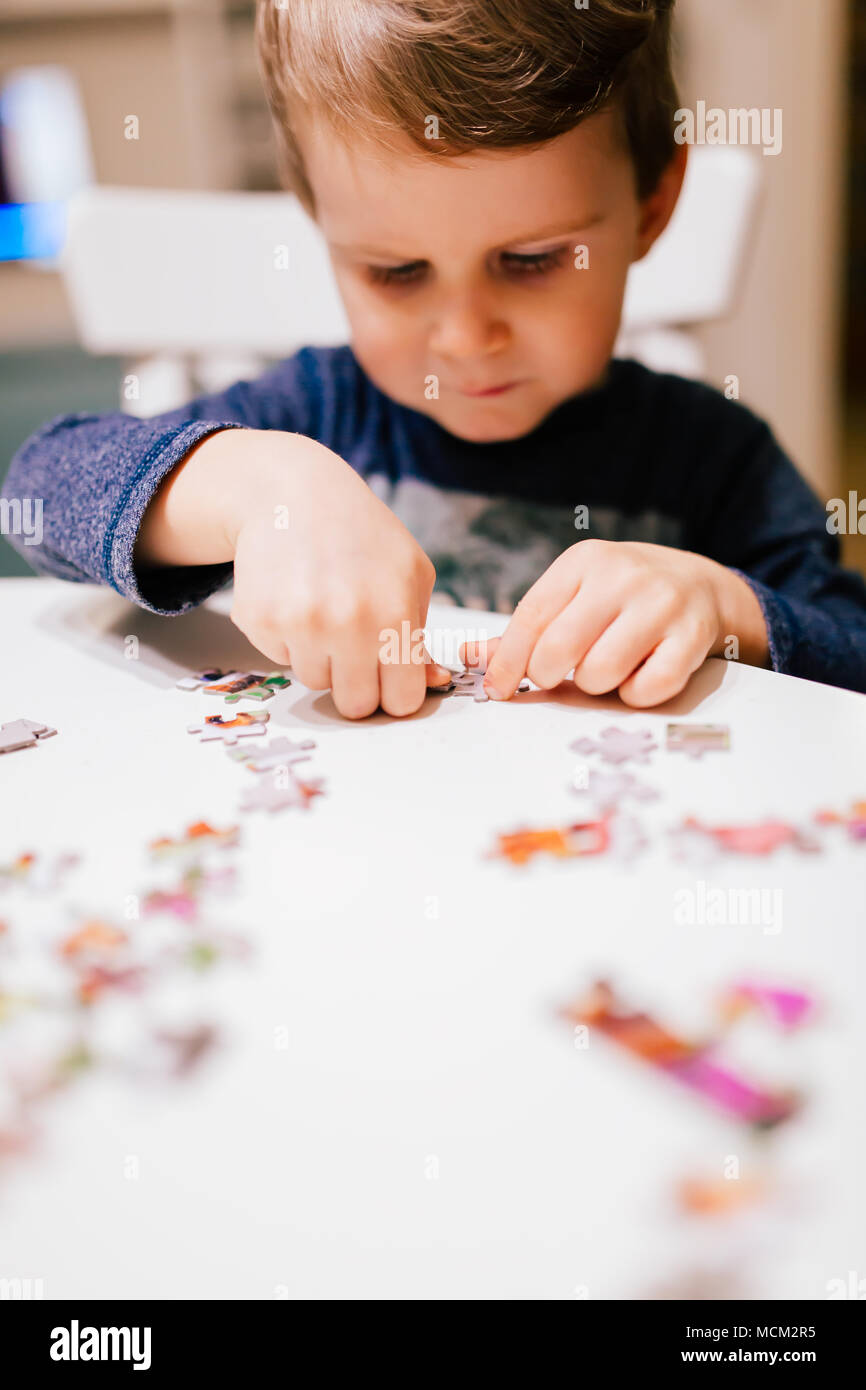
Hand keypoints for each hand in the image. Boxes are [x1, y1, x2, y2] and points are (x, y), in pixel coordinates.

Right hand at [136, 429, 451, 717]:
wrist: (293, 493)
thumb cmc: (362, 534)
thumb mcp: (411, 573)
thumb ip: (420, 635)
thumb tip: (429, 683)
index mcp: (393, 616)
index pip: (401, 702)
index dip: (396, 692)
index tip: (389, 678)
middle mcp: (345, 625)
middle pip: (355, 705)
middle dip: (358, 684)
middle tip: (354, 647)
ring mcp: (298, 624)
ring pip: (314, 682)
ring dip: (322, 657)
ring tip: (323, 609)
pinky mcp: (258, 621)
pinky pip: (281, 659)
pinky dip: (289, 639)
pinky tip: (295, 597)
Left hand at [460, 539, 768, 706]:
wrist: (700, 585)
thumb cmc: (621, 597)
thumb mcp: (574, 595)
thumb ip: (525, 630)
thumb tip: (468, 659)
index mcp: (584, 562)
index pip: (531, 617)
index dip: (507, 660)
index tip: (496, 688)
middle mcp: (623, 577)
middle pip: (559, 649)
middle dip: (548, 675)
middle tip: (557, 676)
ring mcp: (661, 606)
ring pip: (600, 673)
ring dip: (594, 685)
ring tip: (605, 668)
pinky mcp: (692, 638)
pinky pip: (646, 689)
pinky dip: (635, 695)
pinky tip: (637, 675)